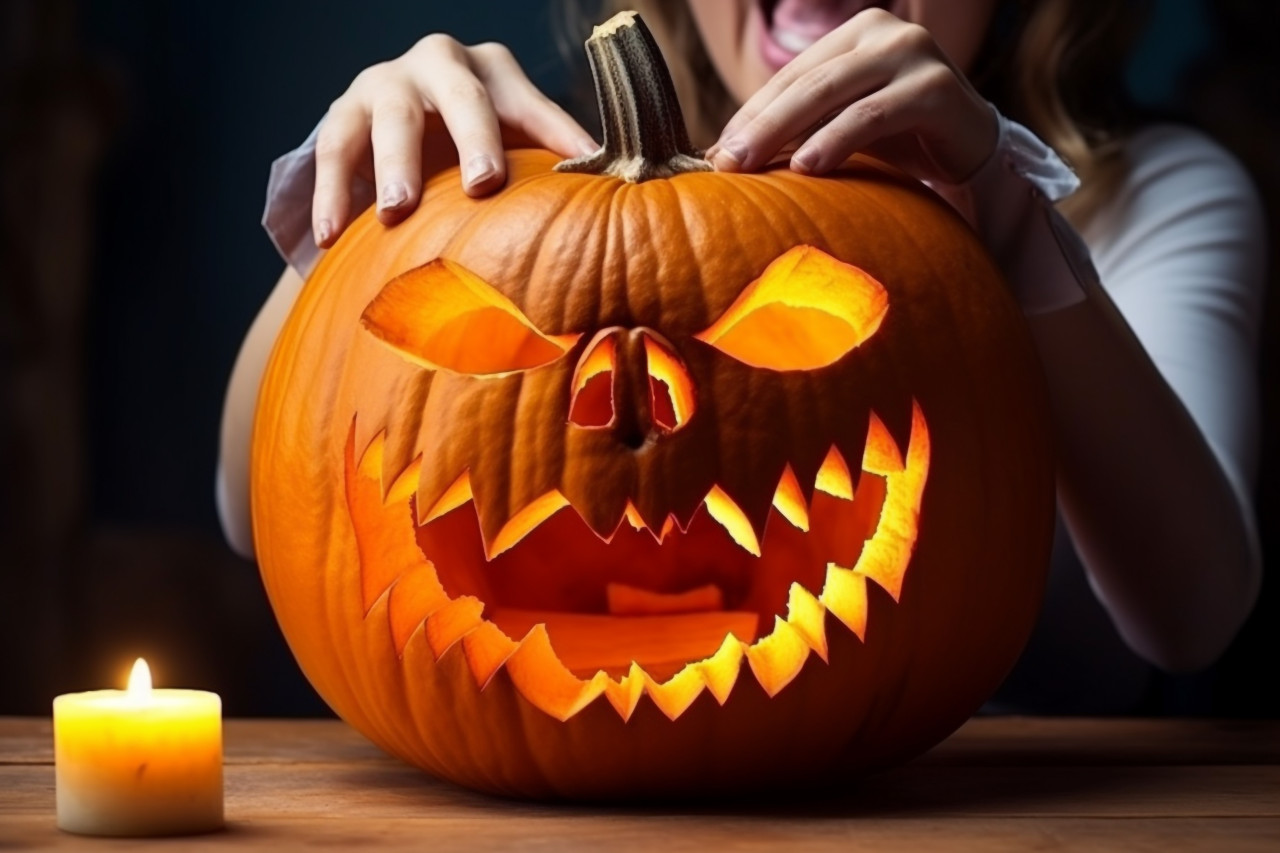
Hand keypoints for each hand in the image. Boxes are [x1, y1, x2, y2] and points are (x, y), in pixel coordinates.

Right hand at [312, 35, 597, 246]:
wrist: (402, 135)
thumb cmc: (479, 148)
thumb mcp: (518, 145)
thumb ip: (559, 162)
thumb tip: (629, 196)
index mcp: (496, 72)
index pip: (529, 101)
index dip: (549, 130)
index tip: (572, 168)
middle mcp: (441, 64)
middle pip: (460, 96)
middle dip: (472, 137)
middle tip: (483, 184)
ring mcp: (385, 84)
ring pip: (388, 118)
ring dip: (393, 165)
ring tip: (396, 213)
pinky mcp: (341, 114)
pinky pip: (332, 151)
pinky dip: (331, 195)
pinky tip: (332, 237)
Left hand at [706, 9, 997, 184]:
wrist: (972, 151)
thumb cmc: (901, 140)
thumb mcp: (841, 127)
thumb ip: (796, 130)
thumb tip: (720, 156)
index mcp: (855, 34)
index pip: (791, 75)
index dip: (750, 114)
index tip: (715, 152)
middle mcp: (884, 33)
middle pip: (807, 82)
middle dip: (759, 124)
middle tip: (723, 162)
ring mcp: (914, 53)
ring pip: (833, 93)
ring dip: (786, 132)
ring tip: (751, 166)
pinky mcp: (936, 87)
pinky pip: (873, 114)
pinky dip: (836, 140)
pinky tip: (807, 166)